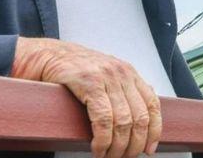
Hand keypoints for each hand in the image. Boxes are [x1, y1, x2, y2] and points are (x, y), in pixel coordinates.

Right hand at [12, 37, 161, 157]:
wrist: (48, 55)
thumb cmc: (75, 69)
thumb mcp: (106, 73)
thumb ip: (123, 88)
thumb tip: (140, 113)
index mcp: (129, 72)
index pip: (152, 104)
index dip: (154, 130)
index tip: (149, 148)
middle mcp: (121, 73)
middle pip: (139, 118)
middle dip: (134, 145)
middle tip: (124, 157)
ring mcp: (106, 77)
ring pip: (123, 122)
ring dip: (117, 147)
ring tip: (108, 157)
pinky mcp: (89, 83)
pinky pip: (103, 120)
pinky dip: (103, 140)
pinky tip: (97, 148)